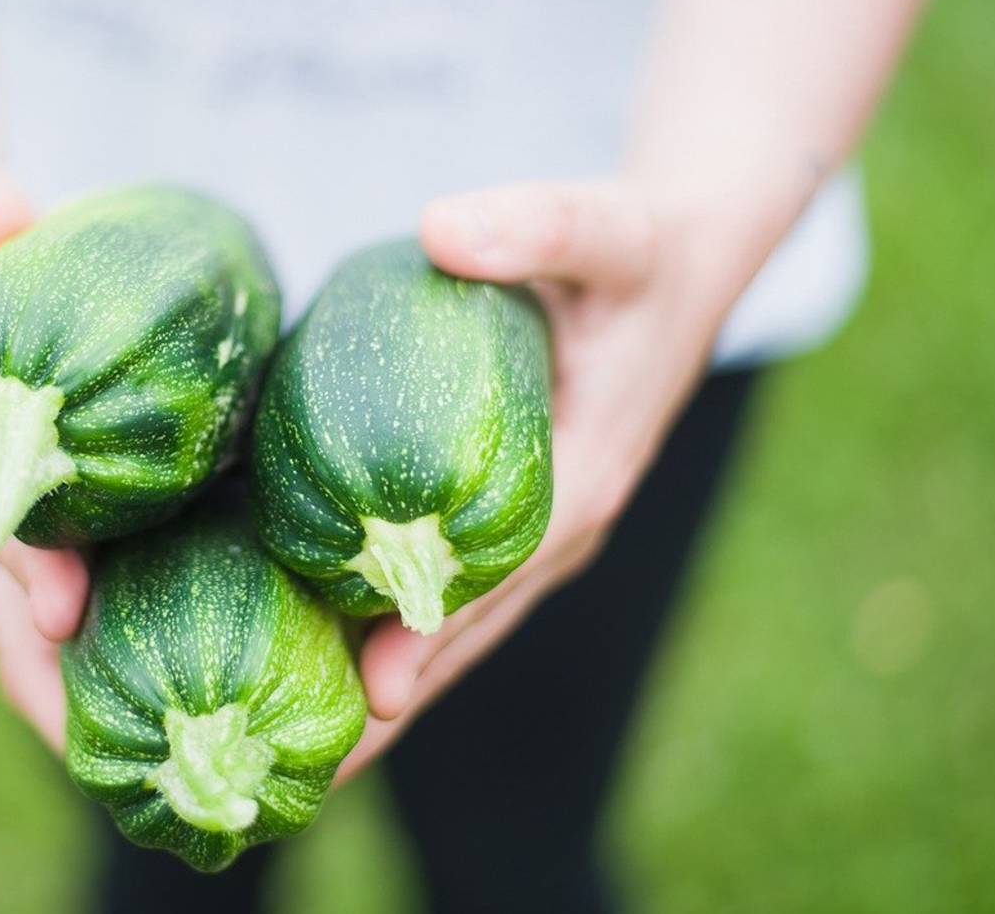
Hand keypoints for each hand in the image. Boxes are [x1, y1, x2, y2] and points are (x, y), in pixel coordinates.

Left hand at [337, 176, 787, 781]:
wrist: (687, 260)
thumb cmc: (639, 249)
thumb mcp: (603, 228)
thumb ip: (536, 224)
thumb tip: (441, 230)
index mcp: (588, 472)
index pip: (502, 571)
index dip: (437, 629)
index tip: (373, 695)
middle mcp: (568, 521)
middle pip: (473, 624)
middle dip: (398, 694)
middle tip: (310, 770)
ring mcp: (545, 528)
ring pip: (461, 621)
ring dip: (392, 682)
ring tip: (308, 752)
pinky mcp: (521, 515)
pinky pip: (456, 589)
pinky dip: (399, 631)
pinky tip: (330, 656)